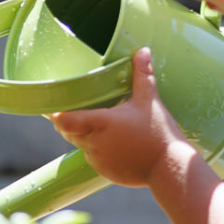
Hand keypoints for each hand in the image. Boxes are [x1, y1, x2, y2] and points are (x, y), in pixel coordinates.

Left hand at [48, 49, 189, 187]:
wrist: (170, 168)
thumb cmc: (159, 133)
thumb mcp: (149, 100)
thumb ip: (142, 75)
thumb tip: (143, 51)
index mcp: (101, 122)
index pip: (64, 120)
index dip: (56, 114)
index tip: (53, 107)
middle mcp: (94, 143)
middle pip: (68, 131)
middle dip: (71, 122)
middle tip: (79, 111)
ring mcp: (98, 160)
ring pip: (80, 145)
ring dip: (85, 136)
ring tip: (103, 128)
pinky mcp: (104, 172)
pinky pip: (92, 159)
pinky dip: (97, 151)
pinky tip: (115, 145)